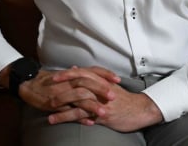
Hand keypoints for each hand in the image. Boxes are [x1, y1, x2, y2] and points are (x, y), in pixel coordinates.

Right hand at [20, 65, 119, 119]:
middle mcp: (69, 81)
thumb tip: (93, 74)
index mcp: (73, 74)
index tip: (117, 79)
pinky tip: (89, 122)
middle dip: (101, 90)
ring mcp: (62, 93)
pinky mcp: (55, 104)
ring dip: (92, 105)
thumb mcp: (66, 76)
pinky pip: (69, 111)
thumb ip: (79, 75)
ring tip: (104, 113)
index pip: (92, 71)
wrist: (29, 84)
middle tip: (114, 96)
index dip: (105, 74)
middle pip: (88, 83)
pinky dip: (80, 117)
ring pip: (79, 98)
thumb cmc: (49, 81)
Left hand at [48, 68, 163, 131]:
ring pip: (78, 99)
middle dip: (62, 85)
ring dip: (62, 103)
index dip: (68, 74)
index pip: (83, 73)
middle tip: (48, 87)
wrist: (140, 110)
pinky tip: (58, 120)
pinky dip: (68, 117)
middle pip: (79, 82)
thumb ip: (93, 77)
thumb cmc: (124, 99)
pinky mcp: (101, 114)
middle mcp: (101, 89)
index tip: (55, 76)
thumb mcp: (109, 85)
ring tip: (48, 107)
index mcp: (102, 81)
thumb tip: (75, 68)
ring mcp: (101, 101)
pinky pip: (82, 115)